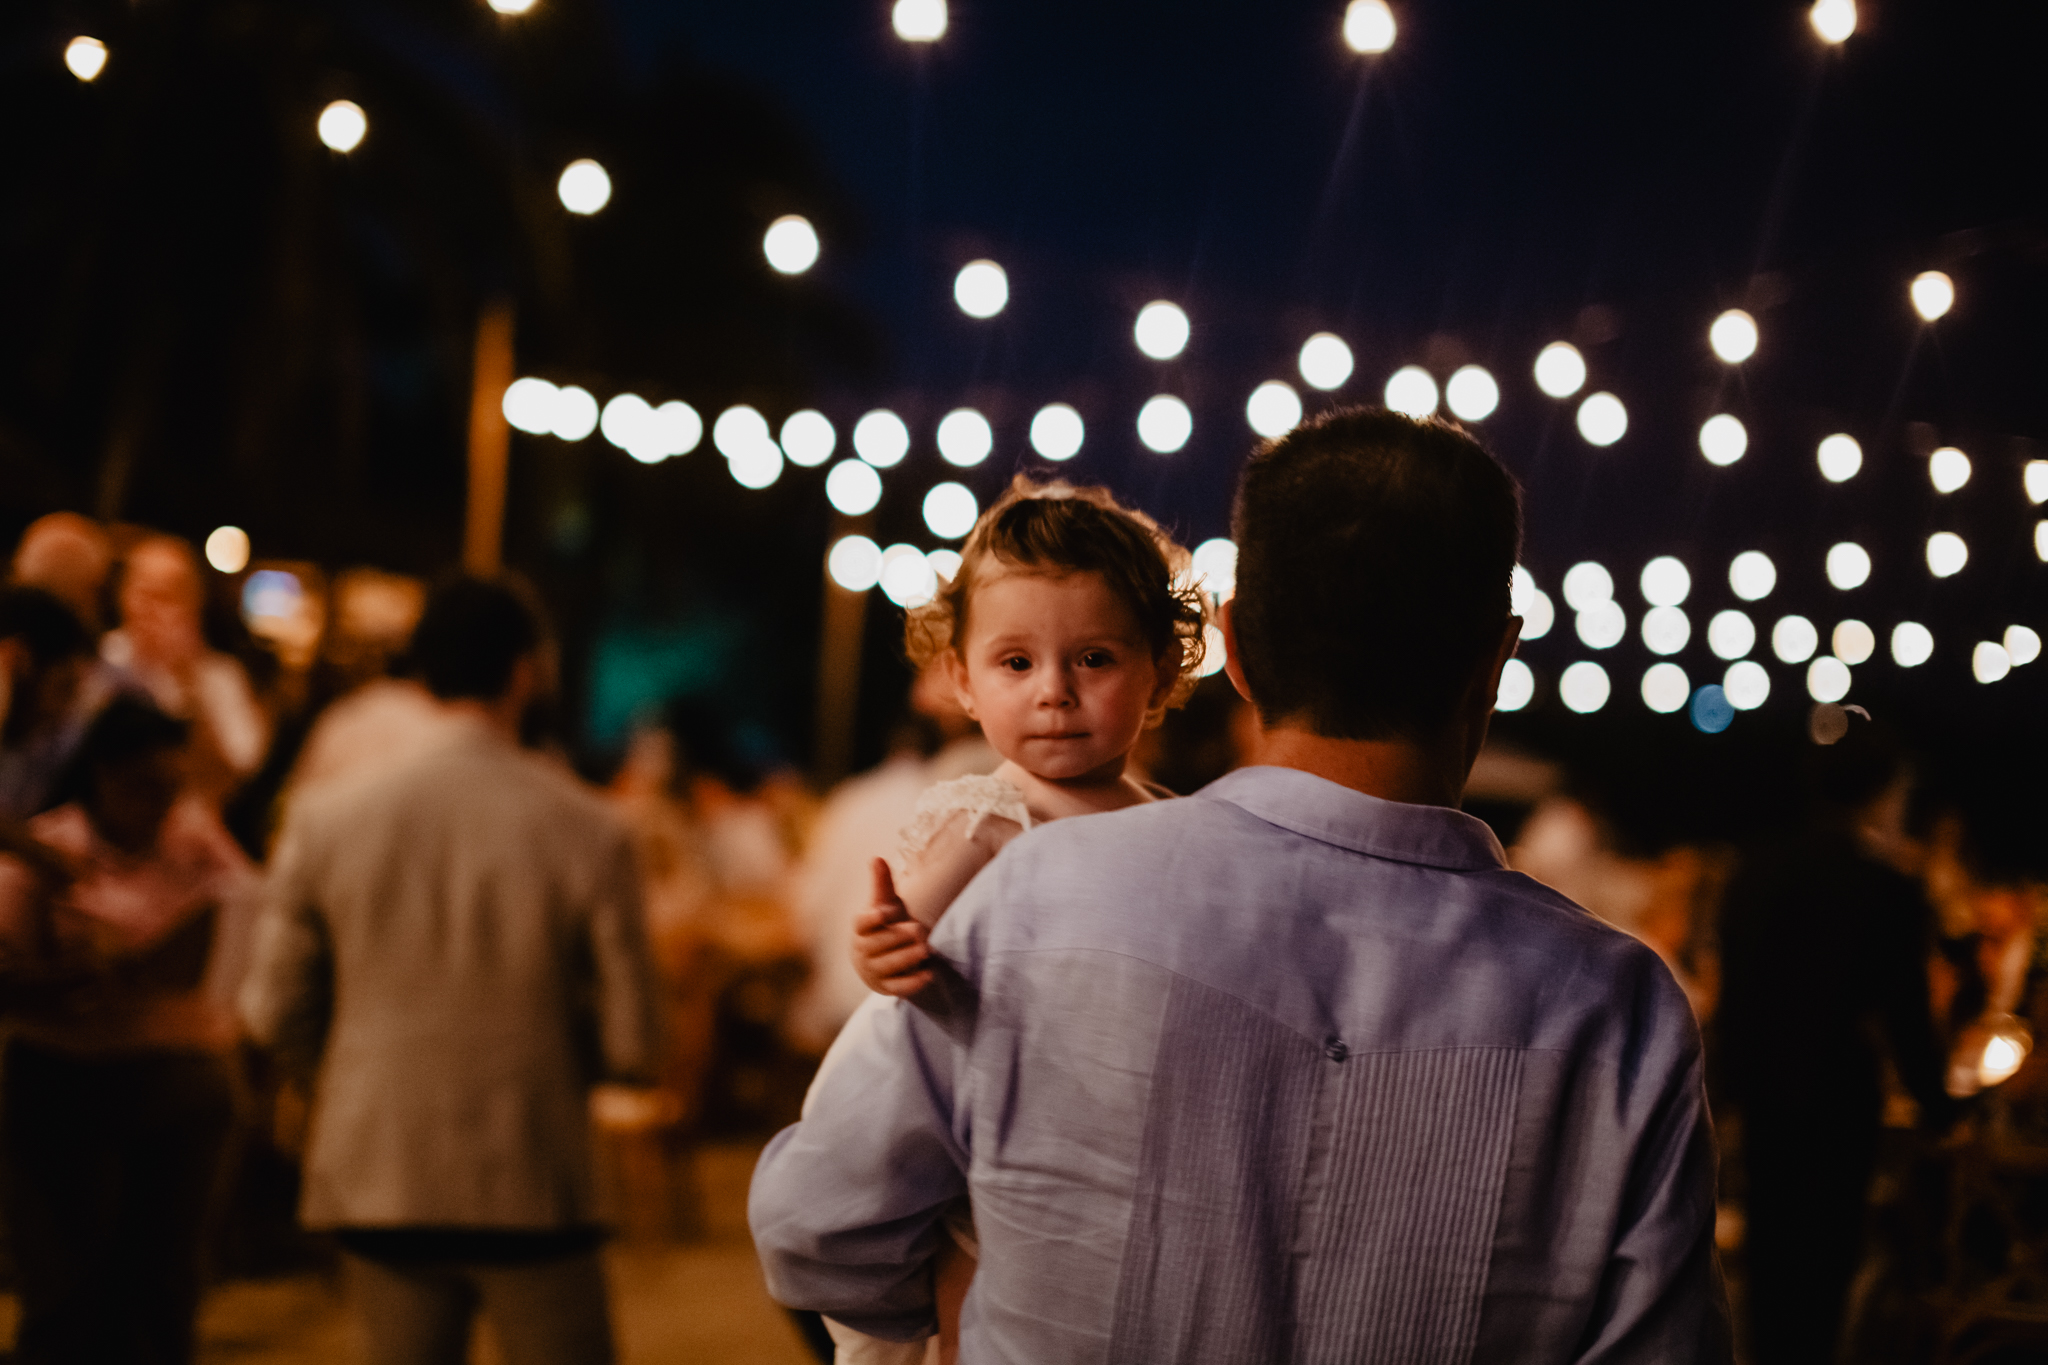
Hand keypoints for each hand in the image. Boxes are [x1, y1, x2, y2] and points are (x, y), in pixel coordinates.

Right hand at [851, 857, 934, 997]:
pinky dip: (913, 982)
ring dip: (907, 958)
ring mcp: (874, 970)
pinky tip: (929, 974)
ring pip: (889, 965)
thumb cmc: (886, 925)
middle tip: (920, 930)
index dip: (872, 918)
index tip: (885, 911)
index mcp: (861, 928)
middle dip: (899, 937)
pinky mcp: (887, 987)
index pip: (861, 924)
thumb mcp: (886, 904)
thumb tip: (876, 858)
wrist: (884, 958)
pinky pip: (898, 987)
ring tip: (927, 950)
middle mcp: (863, 950)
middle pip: (878, 944)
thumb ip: (882, 884)